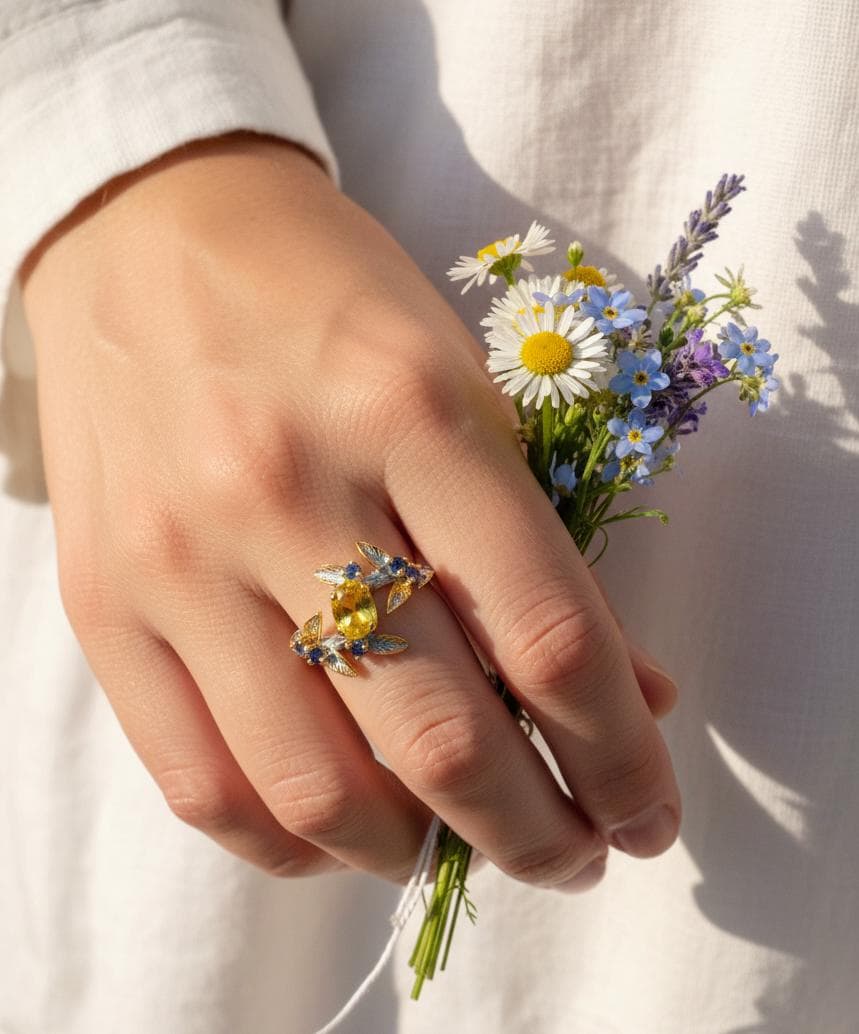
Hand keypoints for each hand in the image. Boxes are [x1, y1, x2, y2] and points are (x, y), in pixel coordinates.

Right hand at [22, 133, 680, 889]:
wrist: (154, 231)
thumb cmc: (331, 301)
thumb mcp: (465, 385)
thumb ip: (537, 545)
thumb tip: (626, 697)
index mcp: (411, 410)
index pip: (548, 639)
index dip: (620, 760)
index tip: (649, 814)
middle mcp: (288, 487)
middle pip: (440, 736)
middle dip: (536, 835)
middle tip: (577, 856)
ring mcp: (180, 556)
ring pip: (315, 789)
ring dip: (415, 855)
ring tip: (456, 844)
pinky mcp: (104, 603)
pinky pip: (201, 784)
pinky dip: (290, 847)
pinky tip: (343, 834)